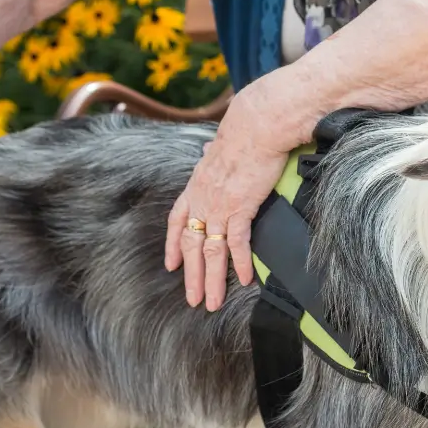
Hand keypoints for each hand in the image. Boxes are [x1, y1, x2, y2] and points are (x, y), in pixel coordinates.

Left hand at [165, 92, 292, 311]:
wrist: (256, 125)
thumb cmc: (243, 131)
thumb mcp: (220, 145)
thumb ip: (213, 154)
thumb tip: (210, 149)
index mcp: (196, 185)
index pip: (177, 220)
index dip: (173, 244)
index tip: (171, 264)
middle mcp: (202, 199)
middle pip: (191, 245)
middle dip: (191, 276)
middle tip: (193, 299)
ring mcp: (219, 206)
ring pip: (210, 251)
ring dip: (211, 280)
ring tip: (212, 302)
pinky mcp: (240, 208)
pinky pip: (237, 243)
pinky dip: (239, 263)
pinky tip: (243, 280)